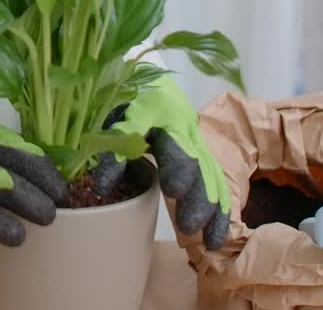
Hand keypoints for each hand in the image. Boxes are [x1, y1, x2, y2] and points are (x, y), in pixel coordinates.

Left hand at [92, 75, 231, 249]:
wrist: (152, 81)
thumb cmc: (125, 101)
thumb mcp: (110, 118)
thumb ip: (110, 149)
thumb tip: (103, 189)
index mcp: (153, 108)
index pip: (156, 134)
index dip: (163, 157)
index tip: (171, 189)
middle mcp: (181, 123)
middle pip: (191, 158)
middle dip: (193, 193)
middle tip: (188, 224)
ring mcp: (196, 139)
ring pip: (209, 172)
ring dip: (209, 208)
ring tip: (207, 240)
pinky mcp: (203, 153)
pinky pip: (215, 181)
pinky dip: (219, 209)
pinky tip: (217, 236)